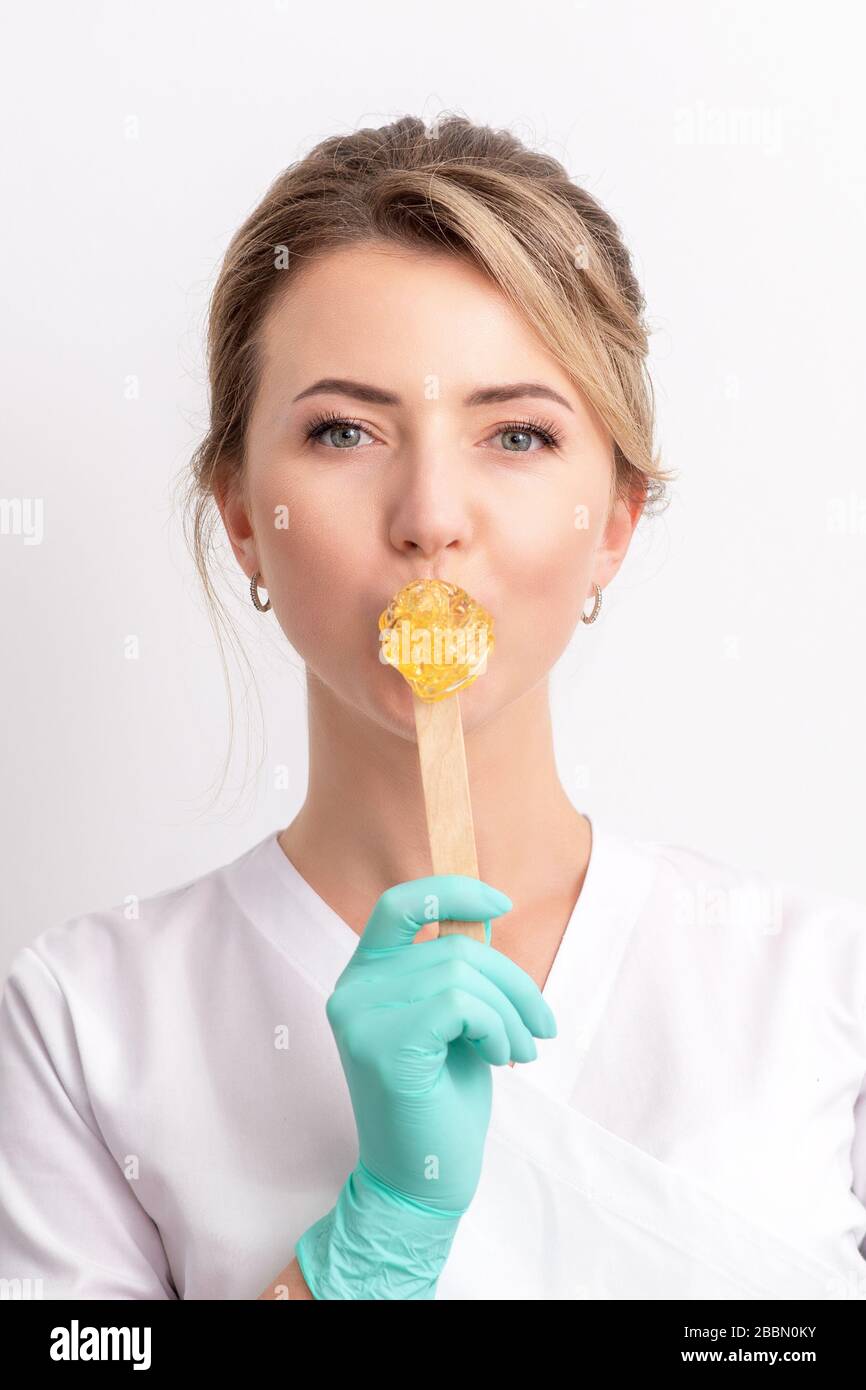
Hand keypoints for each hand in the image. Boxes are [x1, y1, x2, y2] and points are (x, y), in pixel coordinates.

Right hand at [295, 873, 557, 1297]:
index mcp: (364, 978)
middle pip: (454, 947)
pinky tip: (498, 1059)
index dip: (452, 891)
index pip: (399, 905)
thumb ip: (457, 971)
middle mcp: (352, 990)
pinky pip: (461, 1005)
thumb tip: (487, 916)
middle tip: (539, 1029)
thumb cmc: (441, 1102)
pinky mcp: (382, 1045)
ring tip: (520, 1051)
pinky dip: (495, 1027)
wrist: (421, 1182)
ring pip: (463, 974)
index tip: (502, 904)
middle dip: (513, 984)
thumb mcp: (453, 1022)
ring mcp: (360, 1017)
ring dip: (510, 1012)